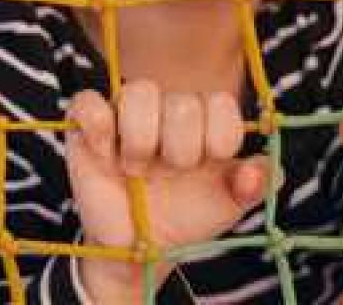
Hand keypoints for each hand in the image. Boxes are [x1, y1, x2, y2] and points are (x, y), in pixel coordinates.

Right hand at [67, 82, 269, 300]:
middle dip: (181, 149)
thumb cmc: (186, 217)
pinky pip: (88, 102)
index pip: (221, 103)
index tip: (210, 164)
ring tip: (137, 169)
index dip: (219, 137)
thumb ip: (253, 185)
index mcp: (205, 121)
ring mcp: (125, 114)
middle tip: (169, 174)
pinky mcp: (85, 125)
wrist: (139, 249)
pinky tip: (107, 155)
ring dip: (142, 139)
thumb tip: (256, 173)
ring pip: (139, 92)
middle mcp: (167, 110)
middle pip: (182, 102)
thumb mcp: (227, 205)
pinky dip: (99, 125)